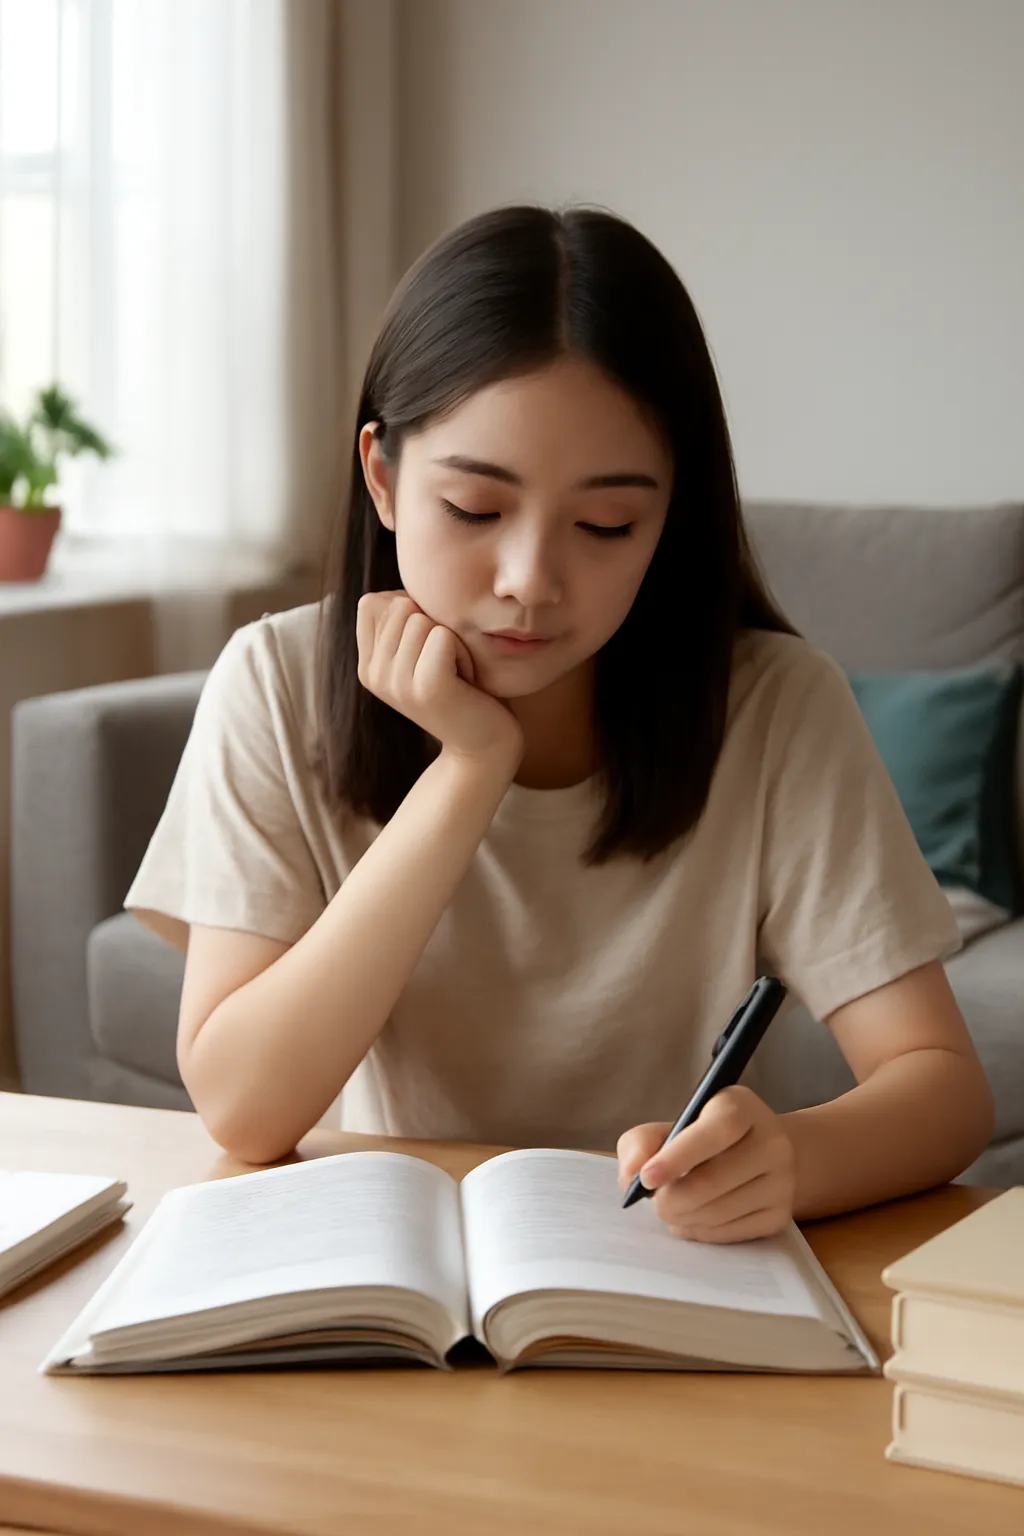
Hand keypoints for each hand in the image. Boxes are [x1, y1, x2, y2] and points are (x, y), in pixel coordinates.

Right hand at [356, 590, 523, 764]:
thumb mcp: (422, 650)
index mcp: (367, 664)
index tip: (429, 648)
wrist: (484, 744)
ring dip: (452, 639)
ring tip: (456, 672)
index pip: (372, 601)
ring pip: (422, 617)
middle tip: (446, 663)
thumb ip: (403, 621)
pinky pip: (443, 635)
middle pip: (400, 604)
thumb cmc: (462, 687)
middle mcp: (373, 675)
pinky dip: (464, 651)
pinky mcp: (425, 688)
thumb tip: (403, 587)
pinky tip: (465, 680)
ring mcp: (396, 684)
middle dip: (435, 624)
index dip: (411, 610)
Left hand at [616, 1087, 796, 1243]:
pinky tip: (692, 1218)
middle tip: (655, 1202)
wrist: (759, 1155)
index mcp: (741, 1107)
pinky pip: (729, 1234)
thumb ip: (642, 1141)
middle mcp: (771, 1142)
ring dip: (682, 1217)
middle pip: (712, 1181)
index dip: (678, 1156)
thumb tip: (632, 1173)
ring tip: (672, 1208)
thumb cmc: (704, 1138)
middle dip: (670, 1199)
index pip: (717, 1130)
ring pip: (718, 1212)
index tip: (646, 1178)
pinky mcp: (780, 1215)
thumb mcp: (673, 1124)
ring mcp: (781, 1181)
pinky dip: (700, 1232)